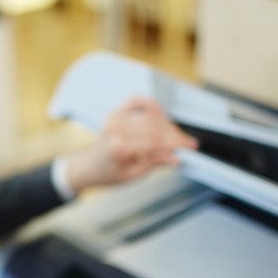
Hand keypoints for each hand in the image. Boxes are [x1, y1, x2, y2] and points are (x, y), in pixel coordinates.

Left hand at [63, 98, 198, 192]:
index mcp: (120, 147)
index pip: (156, 142)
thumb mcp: (133, 175)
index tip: (190, 147)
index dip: (175, 144)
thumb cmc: (108, 174)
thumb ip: (155, 163)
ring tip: (178, 135)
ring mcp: (115, 119)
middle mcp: (117, 129)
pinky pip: (136, 101)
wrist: (87, 166)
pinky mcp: (115, 113)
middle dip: (175, 135)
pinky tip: (162, 114)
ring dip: (167, 124)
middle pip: (156, 128)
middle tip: (189, 142)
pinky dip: (150, 104)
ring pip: (150, 116)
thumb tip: (177, 158)